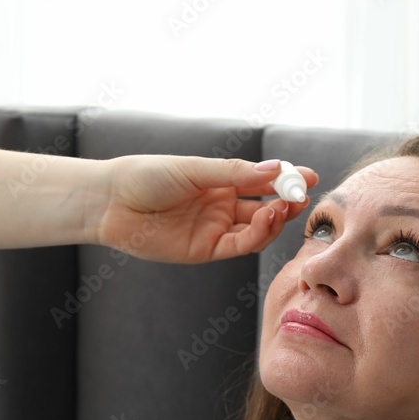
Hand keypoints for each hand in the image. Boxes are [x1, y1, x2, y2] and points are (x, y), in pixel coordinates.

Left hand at [90, 155, 317, 262]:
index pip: (262, 182)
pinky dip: (257, 234)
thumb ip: (236, 174)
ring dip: (276, 219)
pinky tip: (266, 218)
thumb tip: (277, 168)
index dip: (286, 180)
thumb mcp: (195, 169)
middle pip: (265, 207)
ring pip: (257, 229)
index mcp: (219, 181)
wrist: (109, 202)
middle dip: (287, 201)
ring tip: (285, 206)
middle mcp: (221, 206)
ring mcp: (214, 229)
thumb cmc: (146, 176)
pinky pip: (239, 245)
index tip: (309, 176)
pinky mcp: (205, 250)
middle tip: (303, 195)